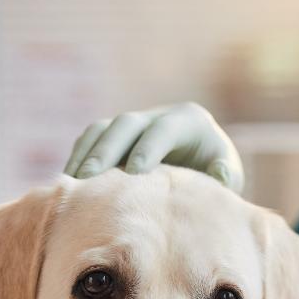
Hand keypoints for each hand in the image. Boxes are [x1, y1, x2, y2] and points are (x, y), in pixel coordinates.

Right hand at [63, 103, 244, 192]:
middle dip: (107, 149)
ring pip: (103, 128)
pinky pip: (92, 140)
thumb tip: (220, 174)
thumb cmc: (216, 177)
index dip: (147, 148)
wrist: (202, 169)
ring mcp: (134, 124)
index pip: (164, 129)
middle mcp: (158, 115)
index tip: (133, 172)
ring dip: (86, 153)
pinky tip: (69, 183)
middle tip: (90, 177)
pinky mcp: (117, 136)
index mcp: (189, 120)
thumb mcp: (229, 177)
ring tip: (72, 182)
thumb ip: (225, 177)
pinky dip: (79, 157)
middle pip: (126, 124)